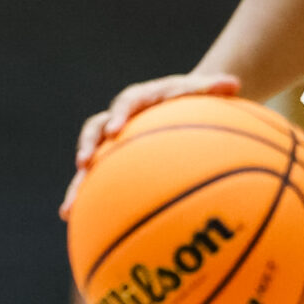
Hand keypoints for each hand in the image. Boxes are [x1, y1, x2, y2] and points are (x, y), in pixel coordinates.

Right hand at [60, 71, 240, 215]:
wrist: (174, 103)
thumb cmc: (190, 98)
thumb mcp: (202, 92)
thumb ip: (213, 88)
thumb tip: (235, 83)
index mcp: (139, 99)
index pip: (127, 102)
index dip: (119, 114)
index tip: (116, 128)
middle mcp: (118, 119)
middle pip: (96, 130)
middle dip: (88, 145)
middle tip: (84, 161)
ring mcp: (111, 142)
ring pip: (89, 160)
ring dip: (78, 183)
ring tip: (69, 208)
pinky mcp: (110, 161)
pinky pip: (95, 180)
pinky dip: (85, 198)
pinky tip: (73, 220)